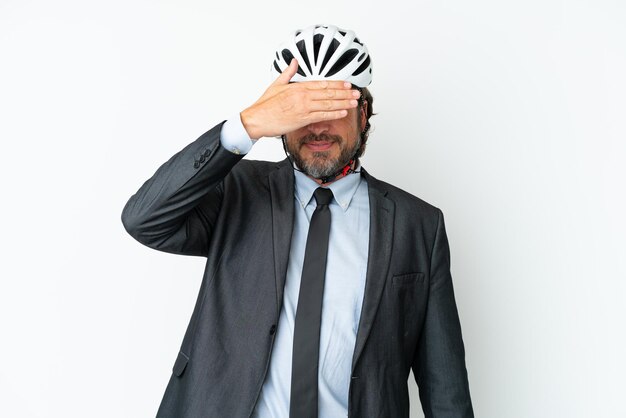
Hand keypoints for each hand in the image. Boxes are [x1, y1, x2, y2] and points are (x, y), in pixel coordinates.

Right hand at [240, 59, 360, 138]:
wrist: (257, 119)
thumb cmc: (265, 104)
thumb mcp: (276, 84)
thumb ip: (288, 73)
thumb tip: (294, 61)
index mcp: (298, 87)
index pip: (322, 84)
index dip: (337, 84)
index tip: (347, 84)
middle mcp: (303, 96)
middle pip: (328, 93)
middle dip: (344, 93)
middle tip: (356, 92)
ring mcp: (304, 108)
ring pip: (328, 104)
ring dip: (343, 103)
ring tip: (354, 102)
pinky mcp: (302, 119)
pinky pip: (322, 116)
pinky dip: (334, 114)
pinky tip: (343, 112)